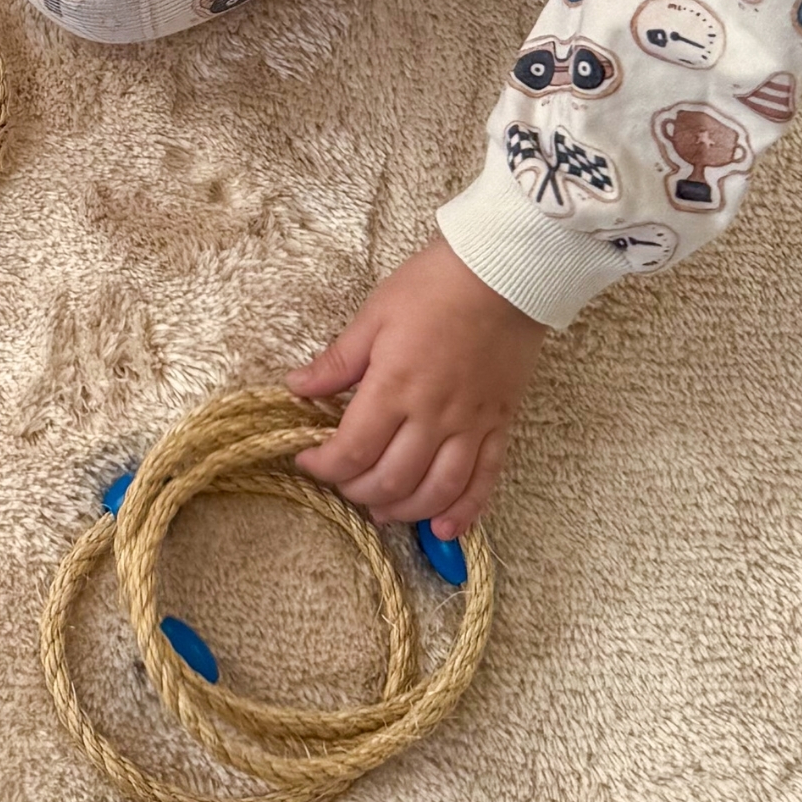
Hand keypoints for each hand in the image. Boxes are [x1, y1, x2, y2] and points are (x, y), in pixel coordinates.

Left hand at [286, 235, 545, 537]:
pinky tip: (443, 529)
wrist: (506, 272)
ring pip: (435, 491)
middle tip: (342, 481)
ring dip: (403, 510)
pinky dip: (463, 511)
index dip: (323, 466)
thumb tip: (296, 389)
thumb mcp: (374, 315)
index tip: (308, 460)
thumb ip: (337, 362)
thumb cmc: (435, 286)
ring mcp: (471, 425)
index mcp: (394, 387)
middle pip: (390, 479)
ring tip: (381, 509)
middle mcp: (433, 416)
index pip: (352, 450)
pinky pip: (484, 481)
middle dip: (357, 491)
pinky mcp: (500, 425)